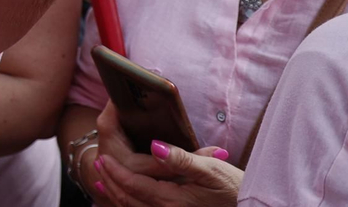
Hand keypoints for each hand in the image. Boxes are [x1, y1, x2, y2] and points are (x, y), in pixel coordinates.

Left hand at [96, 140, 240, 206]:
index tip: (103, 158)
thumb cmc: (232, 188)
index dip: (116, 172)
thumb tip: (156, 146)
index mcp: (172, 201)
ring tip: (103, 178)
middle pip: (128, 199)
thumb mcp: (211, 169)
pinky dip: (127, 204)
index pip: (133, 186)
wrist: (248, 206)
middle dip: (110, 181)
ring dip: (115, 193)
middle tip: (99, 163)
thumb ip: (181, 159)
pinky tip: (121, 196)